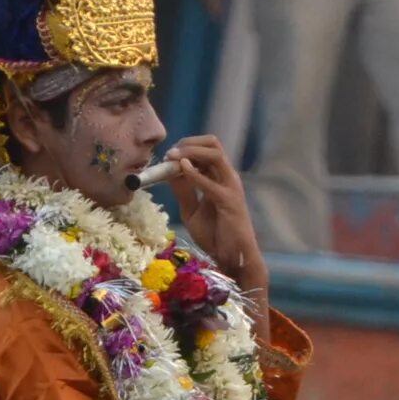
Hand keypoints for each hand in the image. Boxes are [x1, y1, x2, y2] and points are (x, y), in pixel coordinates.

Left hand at [165, 134, 262, 295]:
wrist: (231, 257)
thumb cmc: (214, 235)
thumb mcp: (191, 211)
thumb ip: (183, 191)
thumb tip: (169, 172)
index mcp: (219, 177)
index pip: (206, 148)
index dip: (186, 146)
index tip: (167, 154)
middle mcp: (227, 176)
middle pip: (212, 144)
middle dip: (188, 142)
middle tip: (170, 153)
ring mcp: (230, 186)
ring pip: (215, 154)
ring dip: (191, 151)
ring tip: (173, 157)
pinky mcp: (229, 200)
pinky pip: (210, 182)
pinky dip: (194, 173)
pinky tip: (181, 169)